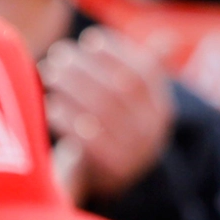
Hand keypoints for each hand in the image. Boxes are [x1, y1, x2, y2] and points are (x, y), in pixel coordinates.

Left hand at [40, 27, 175, 203]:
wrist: (113, 180)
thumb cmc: (118, 126)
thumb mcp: (138, 101)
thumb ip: (149, 69)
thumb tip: (170, 39)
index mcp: (162, 109)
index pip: (144, 73)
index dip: (117, 52)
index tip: (89, 39)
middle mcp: (152, 131)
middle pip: (120, 90)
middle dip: (87, 67)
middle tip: (58, 54)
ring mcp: (134, 152)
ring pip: (102, 111)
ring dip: (71, 87)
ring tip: (48, 72)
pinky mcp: (110, 170)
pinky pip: (86, 138)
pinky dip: (65, 118)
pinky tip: (49, 104)